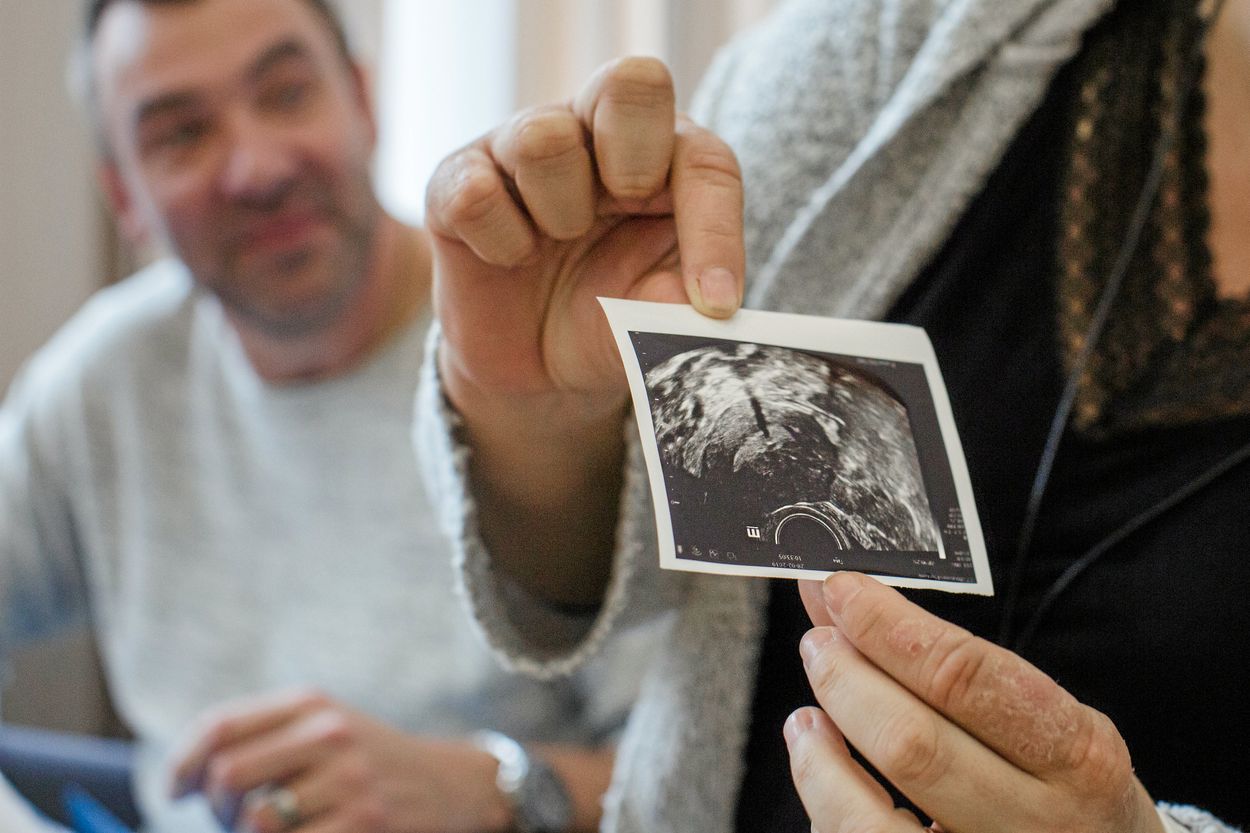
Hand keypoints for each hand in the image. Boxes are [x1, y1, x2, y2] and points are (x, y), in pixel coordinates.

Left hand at [170, 689, 510, 832]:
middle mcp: (329, 734)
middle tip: (230, 821)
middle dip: (217, 808)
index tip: (177, 790)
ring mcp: (348, 781)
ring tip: (272, 832)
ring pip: (255, 820)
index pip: (221, 727)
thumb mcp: (323, 729)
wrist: (449, 785)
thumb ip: (263, 737)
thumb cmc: (368, 763)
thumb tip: (187, 777)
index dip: (183, 763)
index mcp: (311, 704)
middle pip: (229, 775)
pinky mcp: (363, 823)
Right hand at [426, 55, 743, 425]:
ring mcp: (521, 147)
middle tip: (624, 209)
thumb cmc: (608, 321)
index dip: (716, 230)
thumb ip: (685, 308)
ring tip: (556, 243)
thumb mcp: (657, 323)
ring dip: (560, 212)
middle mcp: (596, 134)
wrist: (536, 372)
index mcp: (664, 160)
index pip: (704, 160)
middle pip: (632, 81)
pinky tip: (511, 260)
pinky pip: (476, 194)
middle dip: (634, 155)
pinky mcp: (457, 179)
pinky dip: (502, 243)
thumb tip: (706, 308)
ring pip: (544, 138)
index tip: (715, 304)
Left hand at [786, 573, 1164, 832]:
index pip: (967, 678)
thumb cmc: (1067, 787)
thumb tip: (845, 599)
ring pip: (873, 822)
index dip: (890, 628)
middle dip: (847, 681)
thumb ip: (954, 667)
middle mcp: (1041, 822)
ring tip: (807, 717)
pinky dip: (827, 803)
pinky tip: (820, 767)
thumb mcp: (1048, 721)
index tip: (841, 590)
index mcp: (1078, 755)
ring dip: (821, 758)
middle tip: (816, 642)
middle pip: (914, 746)